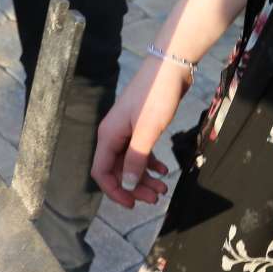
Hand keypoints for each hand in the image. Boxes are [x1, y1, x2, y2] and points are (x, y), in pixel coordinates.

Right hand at [90, 56, 181, 207]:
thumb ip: (135, 159)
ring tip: (163, 188)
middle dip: (134, 186)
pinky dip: (150, 163)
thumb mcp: (147, 131)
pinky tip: (164, 170)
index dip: (114, 190)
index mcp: (108, 136)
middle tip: (155, 198)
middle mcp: (113, 135)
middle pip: (117, 170)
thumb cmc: (156, 96)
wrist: (171, 67)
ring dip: (144, 178)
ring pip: (130, 162)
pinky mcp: (140, 126)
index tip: (132, 204)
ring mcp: (127, 130)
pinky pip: (140, 151)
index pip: (101, 172)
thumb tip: (126, 184)